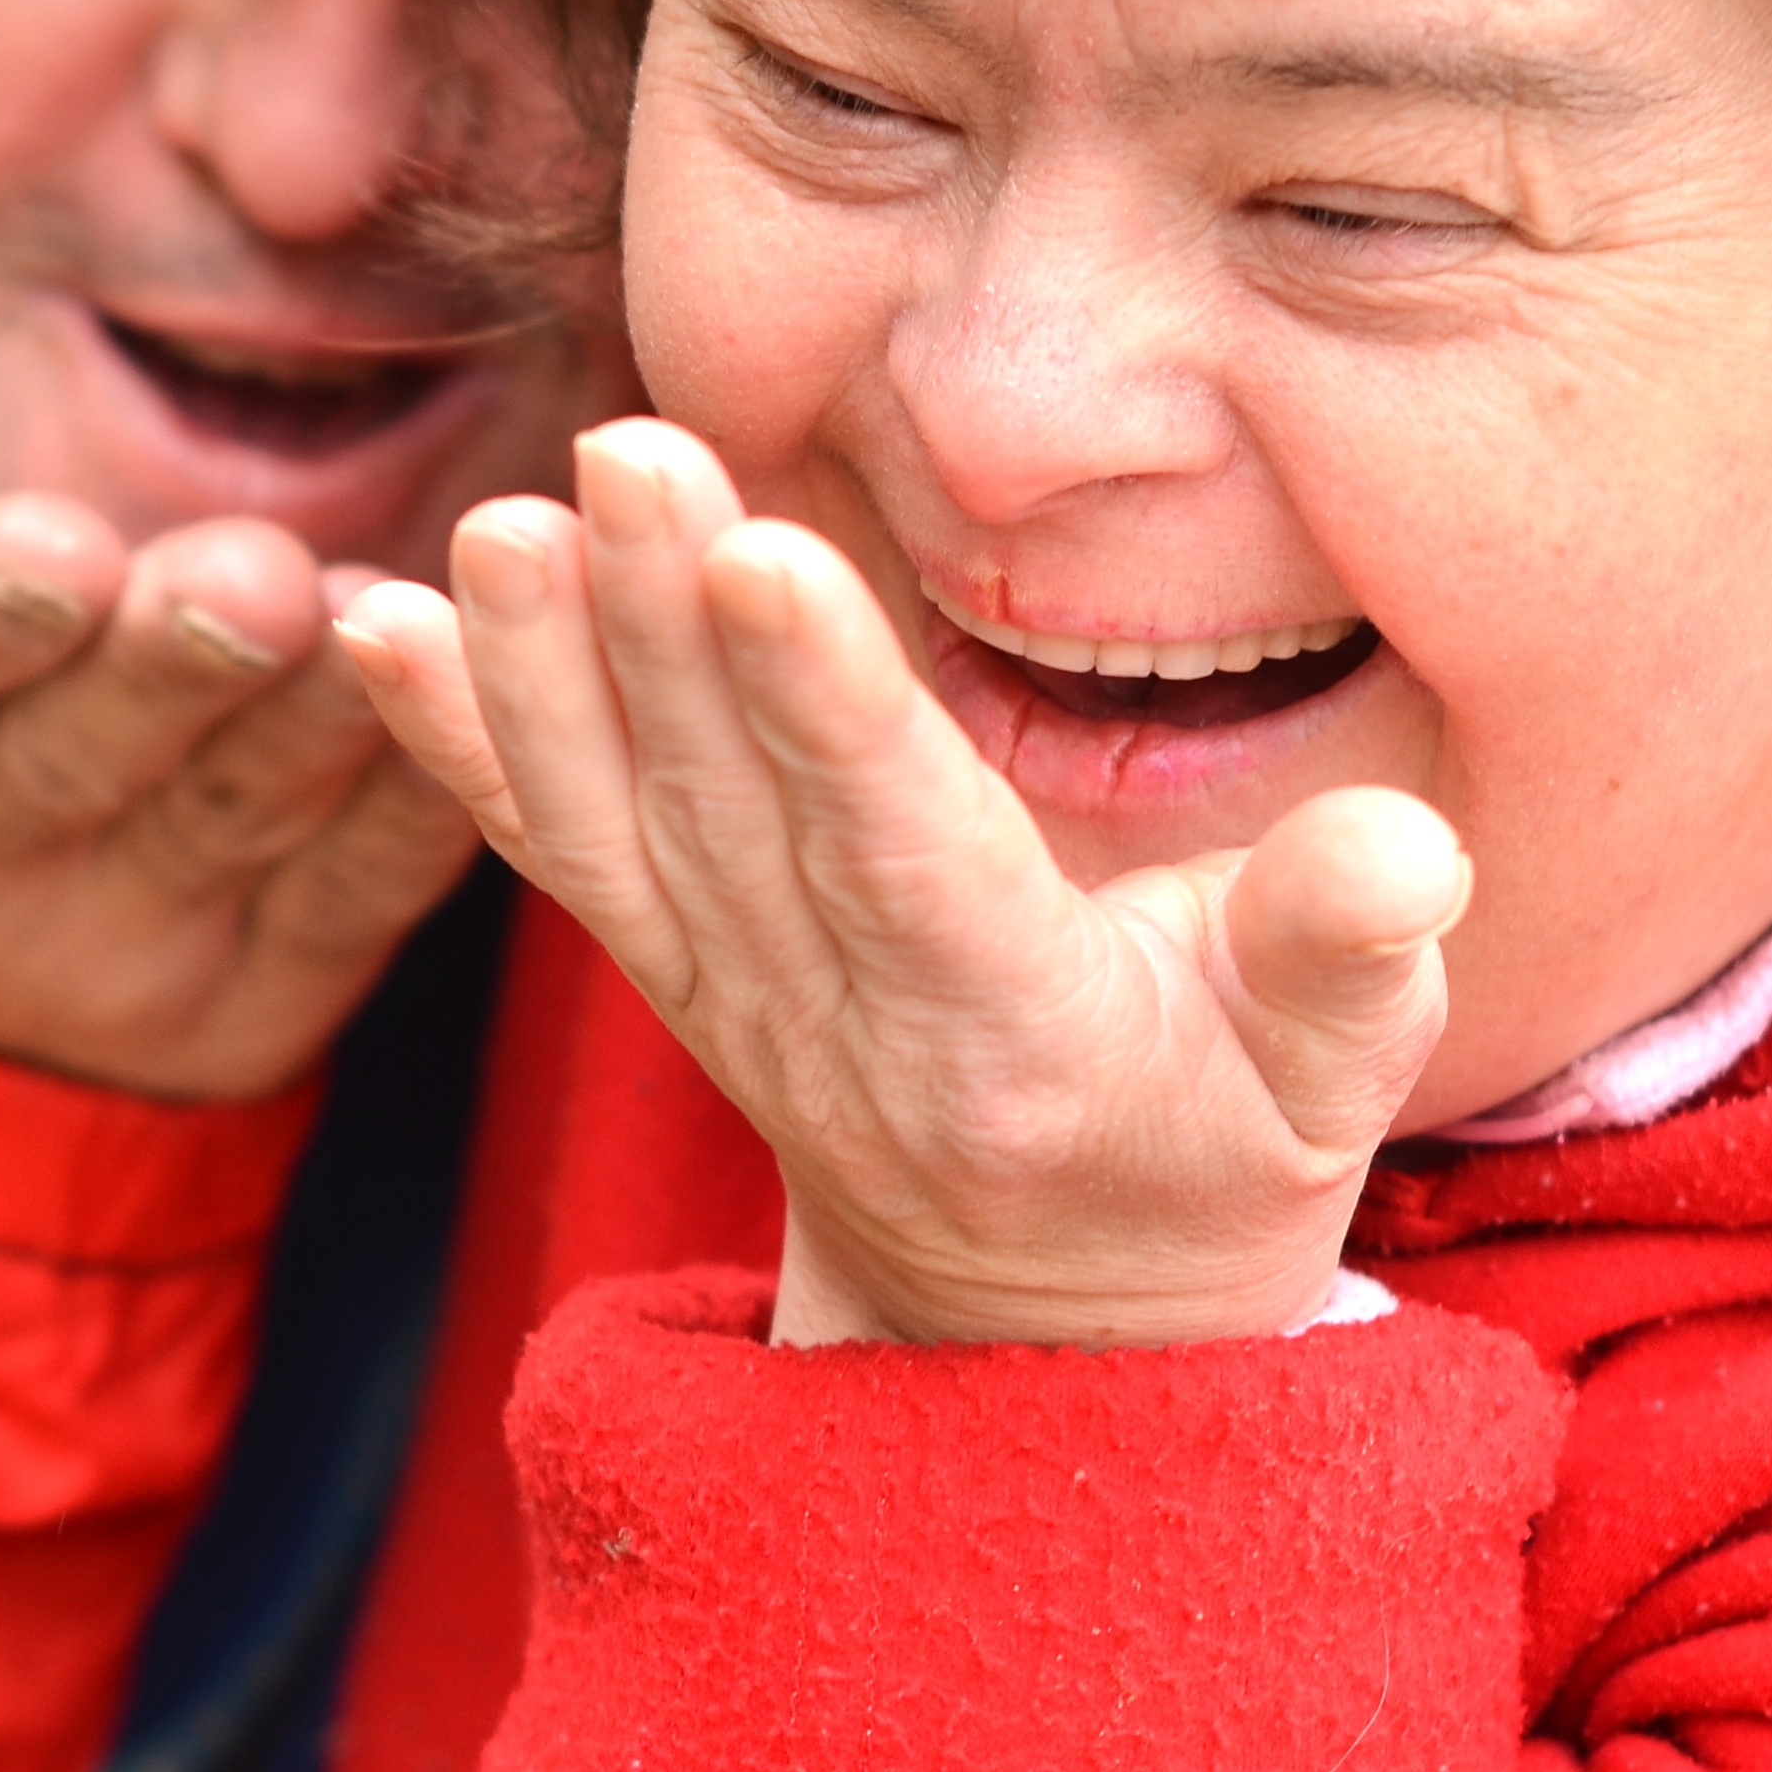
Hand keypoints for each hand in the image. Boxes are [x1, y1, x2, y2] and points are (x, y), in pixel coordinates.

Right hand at [0, 210, 481, 1102]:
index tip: (45, 551)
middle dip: (172, 663)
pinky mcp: (292, 981)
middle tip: (251, 573)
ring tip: (396, 600)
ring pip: (251, 814)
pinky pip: (385, 885)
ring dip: (332, 713)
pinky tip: (515, 675)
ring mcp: (145, 942)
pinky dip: (452, 784)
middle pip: (89, 751)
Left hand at [333, 421, 1469, 1346]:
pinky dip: (456, 744)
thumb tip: (1400, 848)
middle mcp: (838, 1021)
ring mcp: (729, 1000)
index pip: (902, 848)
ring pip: (622, 819)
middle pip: (735, 803)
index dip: (826, 708)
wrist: (1037, 1321)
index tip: (759, 561)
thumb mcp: (1330, 1076)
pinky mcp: (668, 968)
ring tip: (495, 526)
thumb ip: (1346, 956)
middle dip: (665, 626)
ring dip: (544, 670)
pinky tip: (371, 628)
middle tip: (617, 450)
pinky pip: (550, 849)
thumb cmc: (1215, 1142)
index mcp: (1008, 1031)